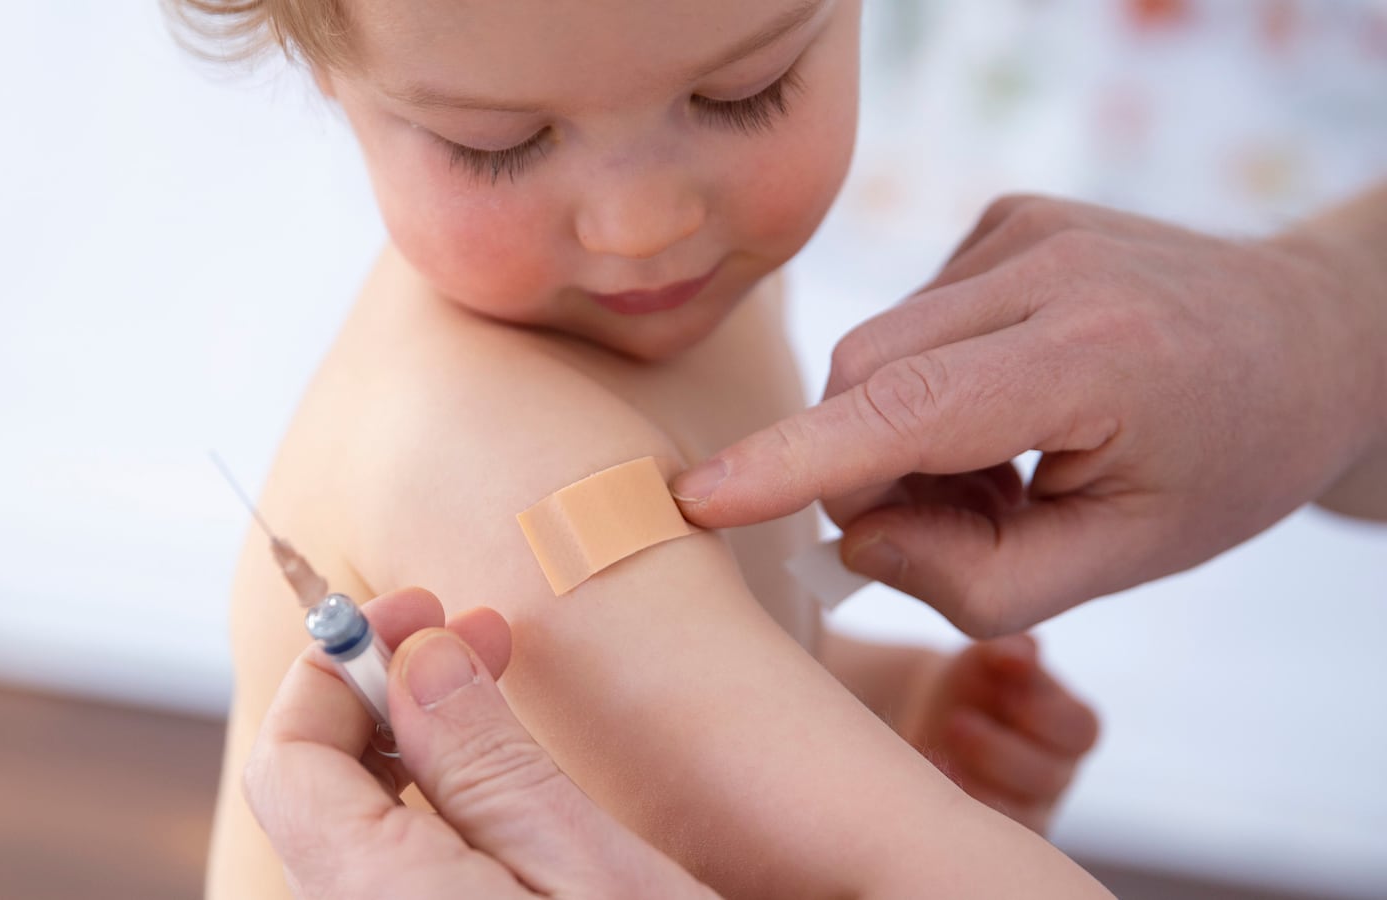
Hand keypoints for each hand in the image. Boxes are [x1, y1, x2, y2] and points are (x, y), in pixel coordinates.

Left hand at [244, 587, 718, 899]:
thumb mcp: (587, 872)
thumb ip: (484, 765)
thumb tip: (416, 658)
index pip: (290, 758)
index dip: (339, 665)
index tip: (417, 611)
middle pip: (314, 791)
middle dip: (380, 694)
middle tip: (470, 635)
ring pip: (355, 832)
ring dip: (410, 747)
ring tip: (491, 696)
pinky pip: (394, 877)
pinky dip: (431, 811)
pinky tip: (496, 788)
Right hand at [673, 193, 1386, 635]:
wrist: (1308, 339)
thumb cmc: (1223, 463)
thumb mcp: (1126, 560)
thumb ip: (981, 580)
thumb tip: (854, 535)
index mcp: (1099, 358)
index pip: (911, 408)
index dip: (798, 460)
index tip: (701, 498)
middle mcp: (1050, 266)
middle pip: (868, 377)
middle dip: (869, 469)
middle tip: (958, 522)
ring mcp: (1022, 227)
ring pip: (877, 351)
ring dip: (901, 430)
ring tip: (1002, 465)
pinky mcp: (1004, 218)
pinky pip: (908, 322)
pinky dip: (925, 385)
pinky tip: (1003, 407)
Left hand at [898, 635, 1098, 835]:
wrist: (936, 713)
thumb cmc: (976, 680)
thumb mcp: (990, 656)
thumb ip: (1010, 650)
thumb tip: (1026, 649)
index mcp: (1072, 727)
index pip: (1079, 729)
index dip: (1041, 712)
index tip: (1000, 691)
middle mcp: (1058, 772)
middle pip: (1046, 777)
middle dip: (998, 750)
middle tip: (954, 722)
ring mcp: (1031, 808)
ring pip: (1018, 816)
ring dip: (974, 785)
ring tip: (937, 752)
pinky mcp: (997, 832)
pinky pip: (985, 838)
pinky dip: (955, 812)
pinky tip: (927, 784)